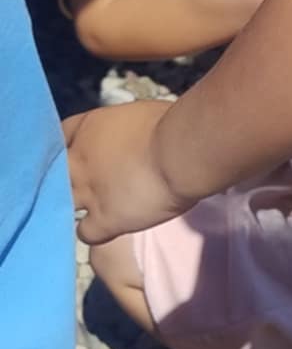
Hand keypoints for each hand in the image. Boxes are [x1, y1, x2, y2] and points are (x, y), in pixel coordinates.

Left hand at [65, 100, 188, 244]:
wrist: (180, 151)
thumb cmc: (172, 124)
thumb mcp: (138, 115)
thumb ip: (123, 129)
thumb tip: (131, 138)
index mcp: (90, 127)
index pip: (61, 136)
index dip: (71, 146)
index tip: (84, 153)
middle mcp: (80, 159)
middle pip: (54, 173)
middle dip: (67, 178)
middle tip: (90, 183)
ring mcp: (88, 191)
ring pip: (62, 205)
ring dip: (76, 208)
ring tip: (97, 209)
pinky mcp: (104, 219)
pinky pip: (85, 233)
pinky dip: (94, 233)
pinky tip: (109, 229)